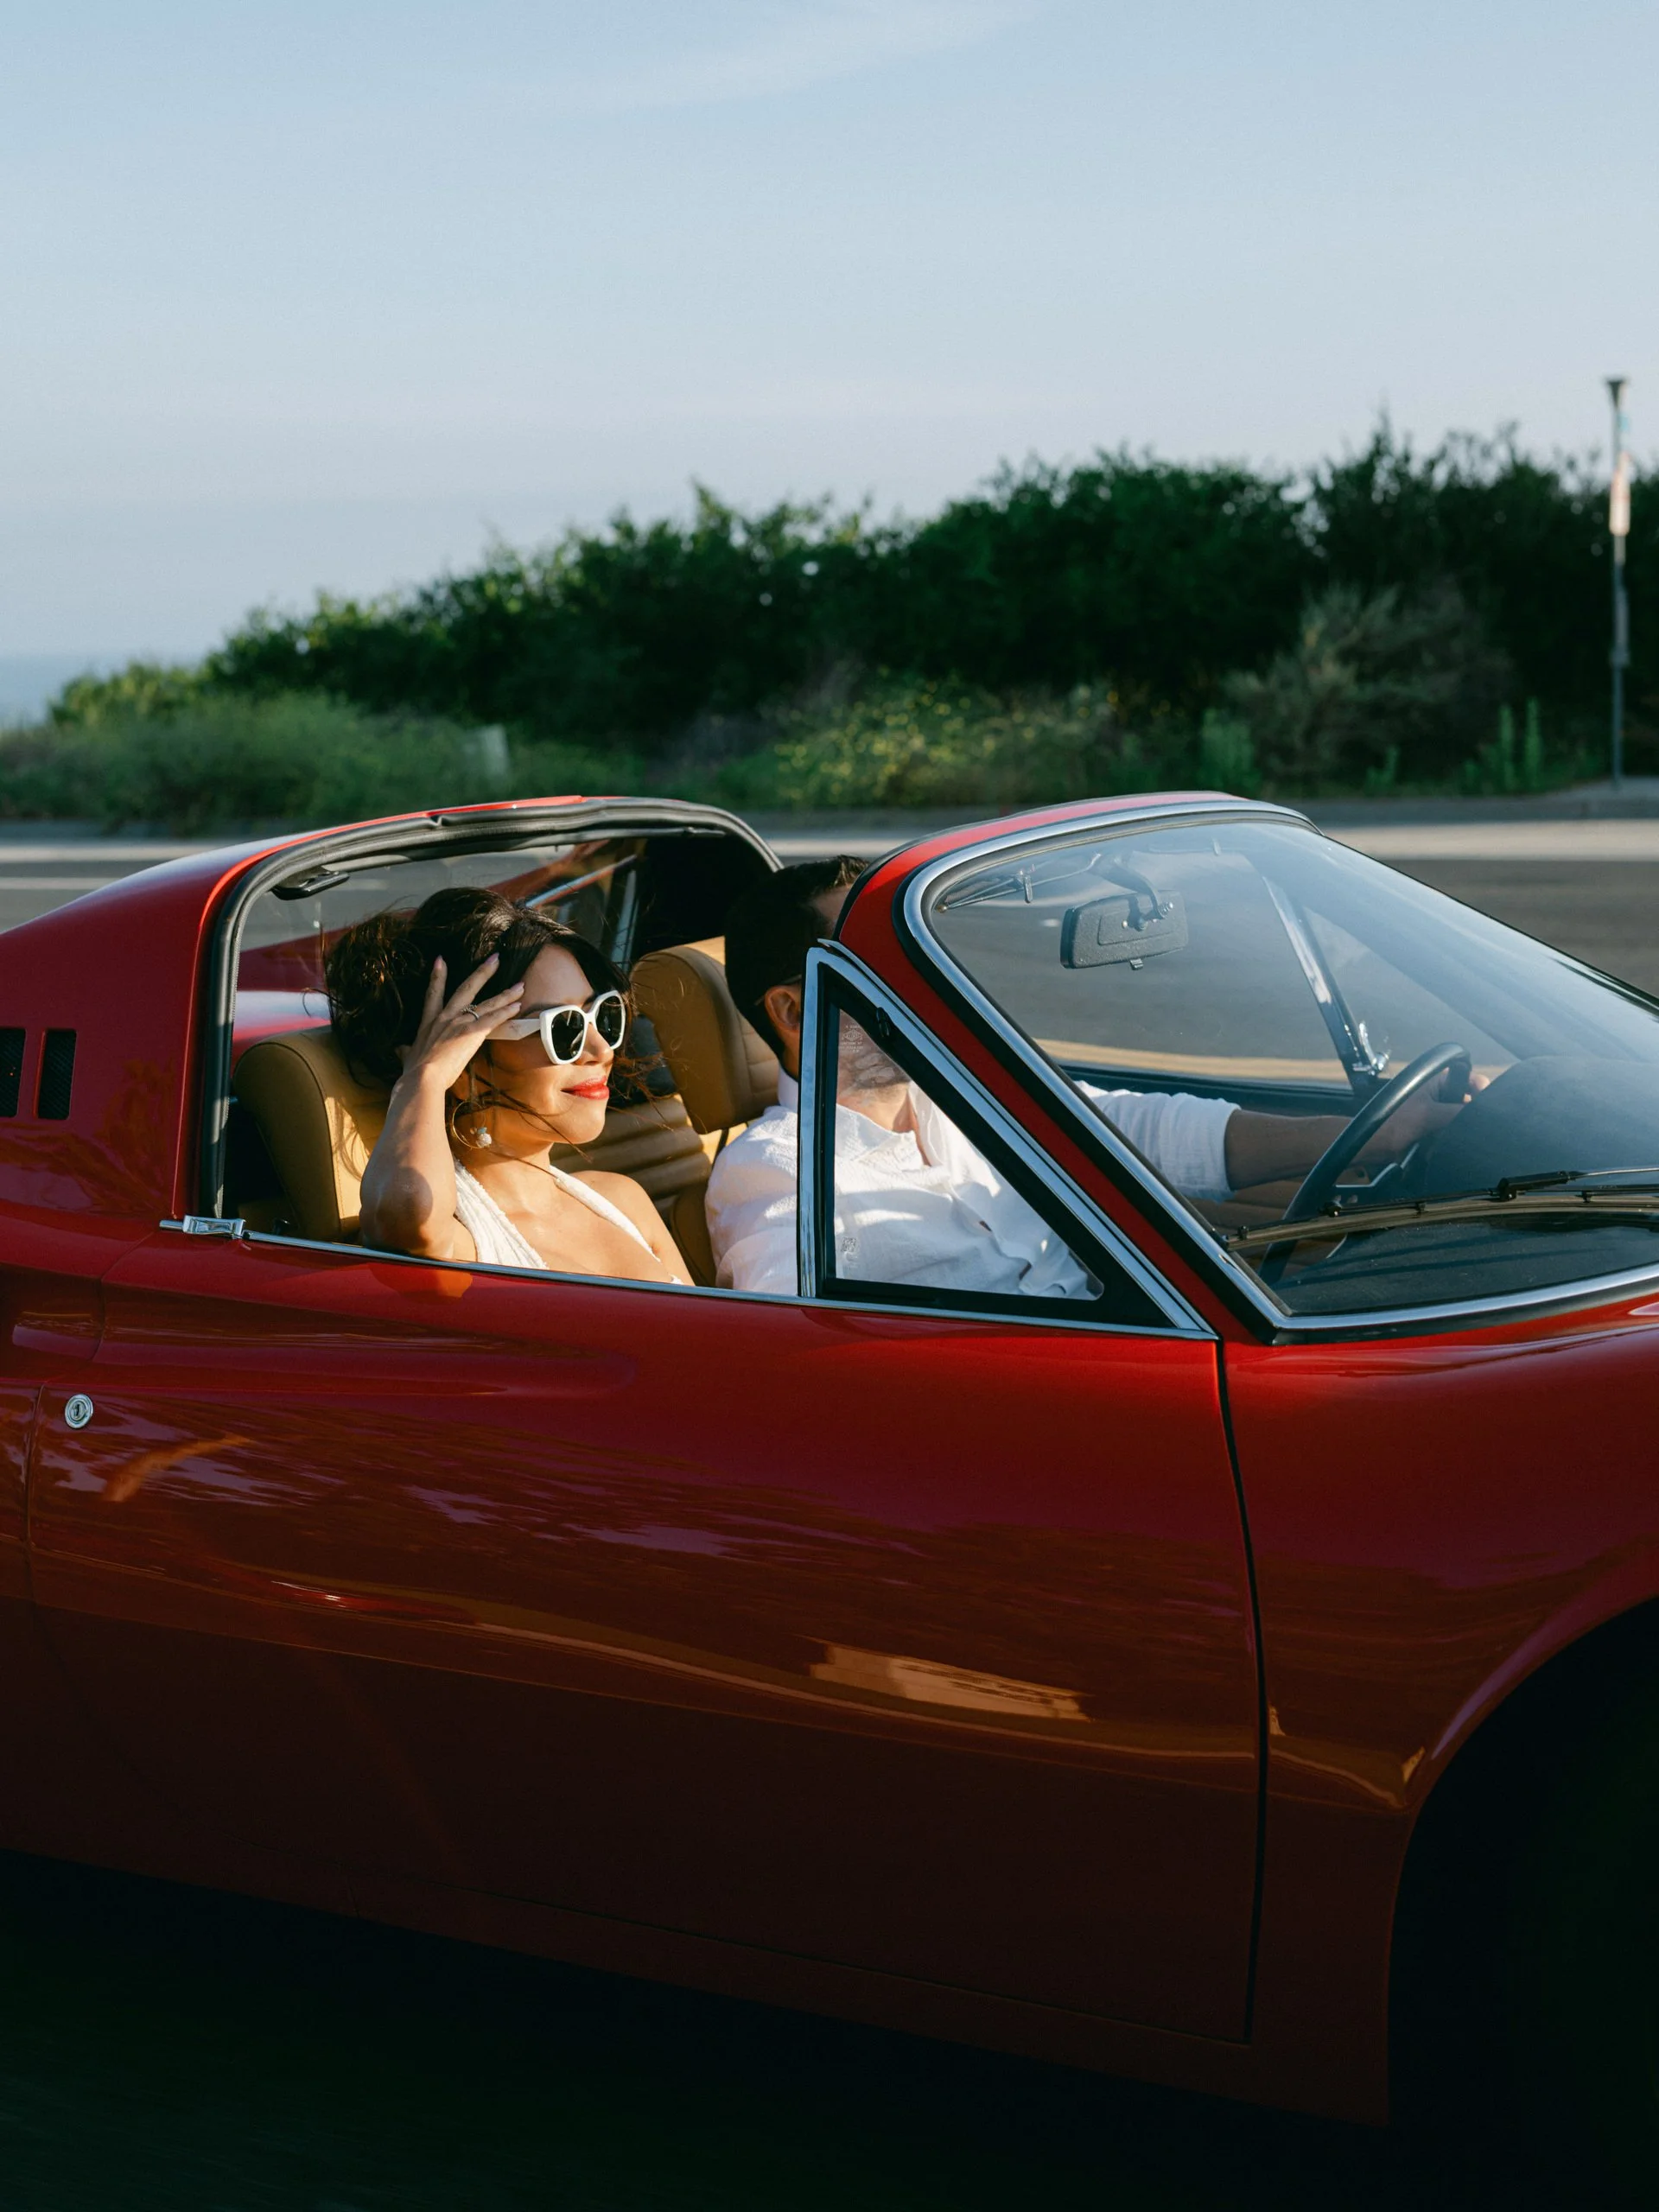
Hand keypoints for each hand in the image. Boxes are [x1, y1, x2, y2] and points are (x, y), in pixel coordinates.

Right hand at [394, 955, 524, 1092]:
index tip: (441, 959)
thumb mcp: (408, 1056)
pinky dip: (506, 1012)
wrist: (423, 1077)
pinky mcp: (472, 1033)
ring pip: (487, 1003)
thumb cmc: (415, 1070)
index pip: (433, 993)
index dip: (437, 976)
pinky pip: (493, 1019)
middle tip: (496, 958)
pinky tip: (517, 1006)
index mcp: (430, 1020)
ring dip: (505, 994)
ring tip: (520, 985)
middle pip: (467, 988)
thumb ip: (406, 1050)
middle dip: (483, 972)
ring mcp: (460, 1022)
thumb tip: (400, 1050)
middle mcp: (446, 1016)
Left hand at [1357, 1070, 1488, 1165]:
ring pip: (1462, 1120)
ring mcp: (1437, 1113)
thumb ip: (1457, 1112)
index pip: (1469, 1078)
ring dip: (1463, 1130)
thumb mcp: (1429, 1115)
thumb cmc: (1394, 1124)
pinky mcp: (1434, 1131)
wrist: (1372, 1148)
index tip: (1489, 1104)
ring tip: (1469, 1138)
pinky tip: (1458, 1147)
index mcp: (1436, 1081)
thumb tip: (1484, 1115)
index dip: (1481, 1088)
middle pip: (1468, 1101)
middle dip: (1473, 1114)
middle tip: (1481, 1126)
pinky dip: (1455, 1140)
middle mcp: (1439, 1094)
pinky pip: (1453, 1134)